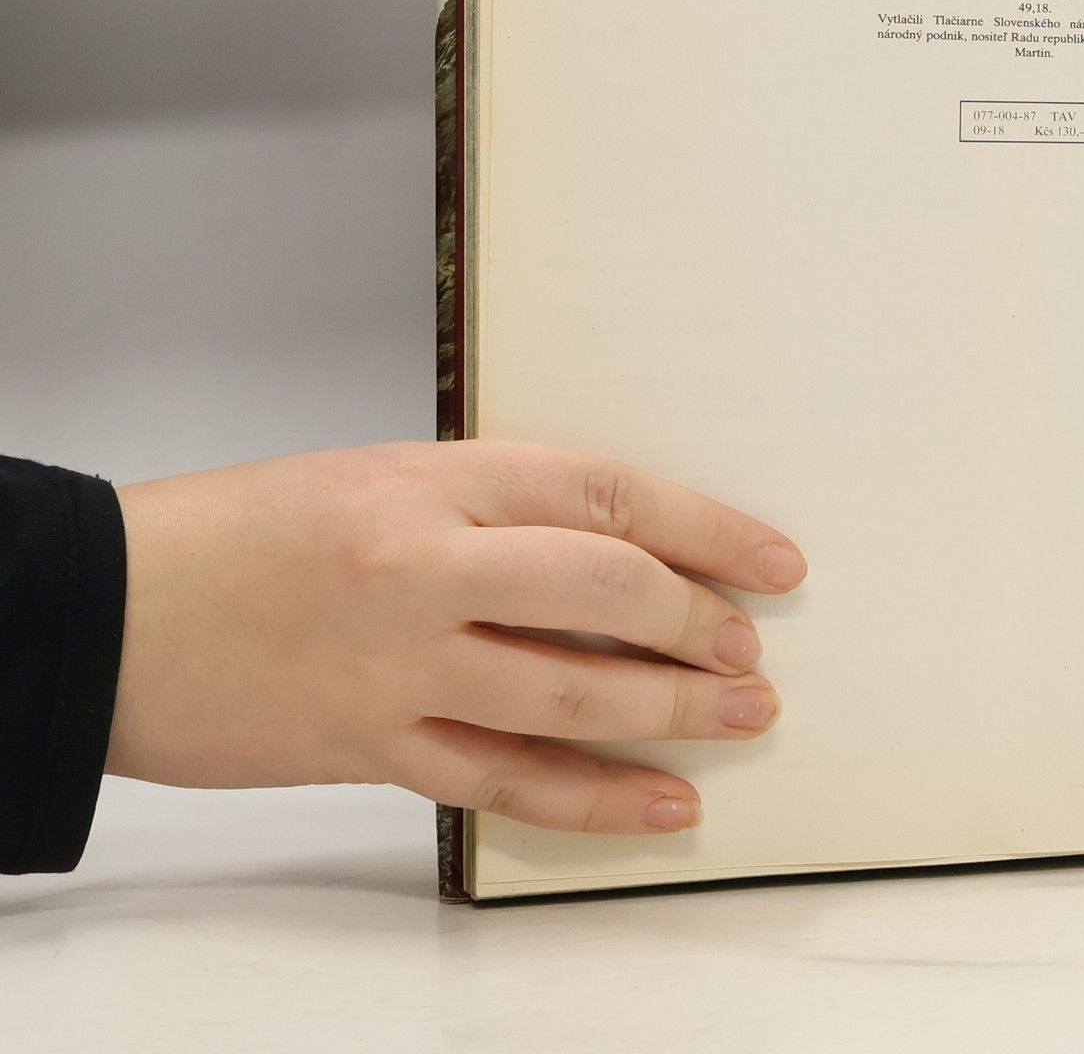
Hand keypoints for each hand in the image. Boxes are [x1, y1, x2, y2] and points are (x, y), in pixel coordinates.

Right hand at [108, 440, 806, 834]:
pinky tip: (662, 803)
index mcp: (437, 480)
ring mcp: (400, 667)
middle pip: (604, 594)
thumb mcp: (384, 478)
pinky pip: (506, 782)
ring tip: (741, 715)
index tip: (773, 560)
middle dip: (697, 624)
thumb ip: (497, 508)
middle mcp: (428, 568)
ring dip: (670, 711)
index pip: (609, 495)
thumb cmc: (250, 530)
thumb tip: (623, 550)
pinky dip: (594, 798)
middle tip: (749, 647)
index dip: (707, 530)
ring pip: (569, 694)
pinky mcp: (372, 748)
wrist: (112, 612)